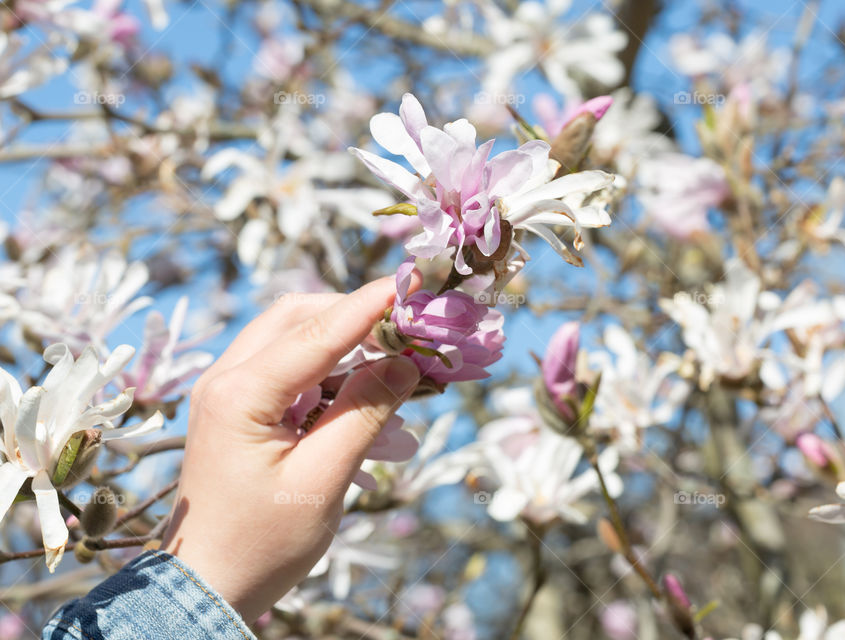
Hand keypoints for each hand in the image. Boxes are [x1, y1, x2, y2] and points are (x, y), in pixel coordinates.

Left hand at [160, 276, 420, 621]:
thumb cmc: (261, 543)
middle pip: (298, 318)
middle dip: (355, 314)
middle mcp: (225, 379)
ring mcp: (227, 391)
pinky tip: (363, 386)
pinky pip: (287, 366)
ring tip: (394, 355)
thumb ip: (364, 414)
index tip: (413, 284)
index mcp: (239, 395)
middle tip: (408, 325)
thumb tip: (405, 364)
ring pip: (291, 337)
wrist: (207, 585)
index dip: (370, 305)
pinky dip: (328, 366)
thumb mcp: (322, 480)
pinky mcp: (237, 407)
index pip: (317, 332)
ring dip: (343, 338)